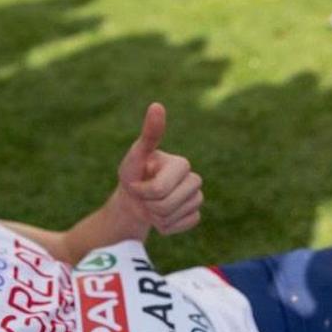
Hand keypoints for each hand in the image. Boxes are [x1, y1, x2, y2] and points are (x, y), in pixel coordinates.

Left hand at [114, 103, 203, 236]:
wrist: (134, 200)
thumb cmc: (133, 175)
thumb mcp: (135, 155)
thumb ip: (148, 134)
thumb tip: (157, 105)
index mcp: (181, 164)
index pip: (159, 189)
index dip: (142, 191)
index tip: (136, 183)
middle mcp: (194, 179)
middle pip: (166, 206)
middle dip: (148, 205)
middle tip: (144, 196)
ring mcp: (197, 198)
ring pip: (173, 217)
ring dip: (155, 217)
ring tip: (152, 204)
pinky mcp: (195, 215)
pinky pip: (181, 226)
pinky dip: (166, 226)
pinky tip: (161, 216)